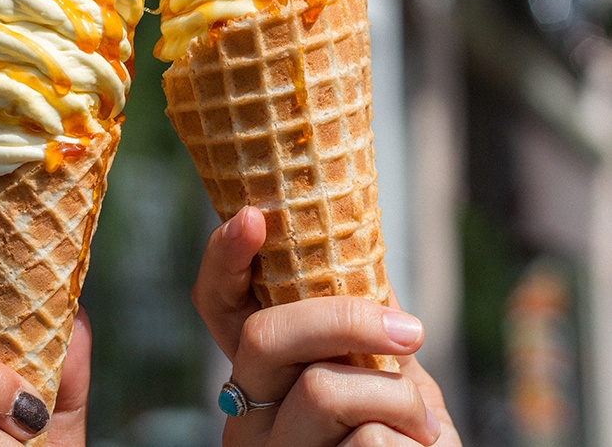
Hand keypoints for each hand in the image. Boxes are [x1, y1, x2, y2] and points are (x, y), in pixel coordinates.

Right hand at [193, 206, 461, 445]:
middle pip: (264, 335)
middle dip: (345, 320)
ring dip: (397, 398)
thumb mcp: (381, 368)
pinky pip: (368, 442)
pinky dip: (410, 440)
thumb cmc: (402, 430)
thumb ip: (358, 321)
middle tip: (410, 330)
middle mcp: (246, 411)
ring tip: (420, 422)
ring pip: (321, 390)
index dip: (225, 258)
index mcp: (261, 370)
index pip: (219, 305)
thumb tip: (358, 240)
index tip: (253, 216)